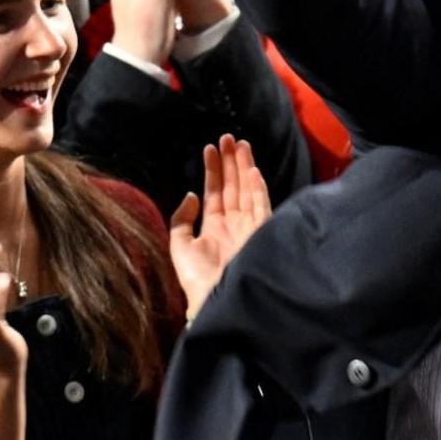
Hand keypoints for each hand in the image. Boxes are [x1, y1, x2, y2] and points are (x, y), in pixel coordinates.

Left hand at [169, 135, 269, 321]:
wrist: (215, 301)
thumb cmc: (197, 279)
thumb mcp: (179, 245)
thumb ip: (182, 218)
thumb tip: (192, 194)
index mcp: (215, 227)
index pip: (215, 192)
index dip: (213, 170)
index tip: (210, 148)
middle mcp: (233, 224)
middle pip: (233, 186)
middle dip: (231, 162)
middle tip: (229, 137)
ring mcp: (248, 228)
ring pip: (247, 191)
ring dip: (245, 168)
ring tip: (241, 145)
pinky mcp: (261, 234)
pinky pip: (261, 207)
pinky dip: (258, 190)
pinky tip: (253, 172)